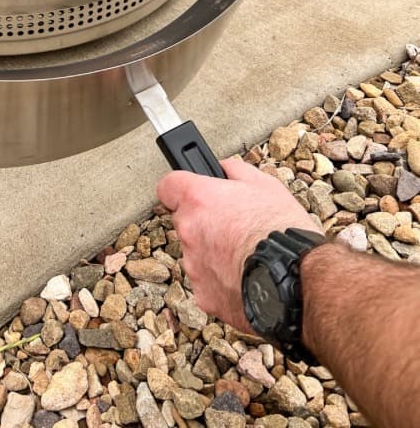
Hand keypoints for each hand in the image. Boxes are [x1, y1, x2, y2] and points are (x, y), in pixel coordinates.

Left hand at [156, 156, 320, 330]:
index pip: (168, 186)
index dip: (180, 188)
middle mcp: (189, 232)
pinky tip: (247, 276)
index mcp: (199, 200)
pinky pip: (208, 283)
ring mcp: (194, 267)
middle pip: (185, 222)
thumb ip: (234, 171)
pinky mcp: (204, 296)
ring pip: (196, 254)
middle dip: (204, 223)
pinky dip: (222, 280)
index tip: (191, 192)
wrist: (298, 281)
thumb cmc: (283, 231)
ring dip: (213, 253)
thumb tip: (224, 169)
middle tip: (234, 226)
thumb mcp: (265, 184)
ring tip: (247, 254)